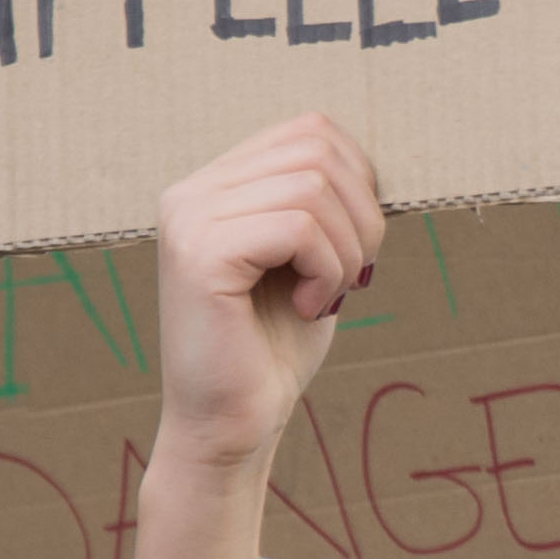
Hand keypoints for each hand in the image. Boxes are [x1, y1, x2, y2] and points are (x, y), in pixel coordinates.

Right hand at [120, 118, 385, 558]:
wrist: (230, 428)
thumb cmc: (272, 350)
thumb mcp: (308, 260)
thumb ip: (323, 204)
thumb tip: (370, 162)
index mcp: (213, 185)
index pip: (310, 130)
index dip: (358, 179)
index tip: (355, 245)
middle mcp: (191, 192)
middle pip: (316, 148)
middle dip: (361, 214)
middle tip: (353, 274)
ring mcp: (190, 219)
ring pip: (312, 185)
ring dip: (346, 248)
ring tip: (328, 294)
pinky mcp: (199, 254)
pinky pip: (297, 226)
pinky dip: (326, 269)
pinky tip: (309, 307)